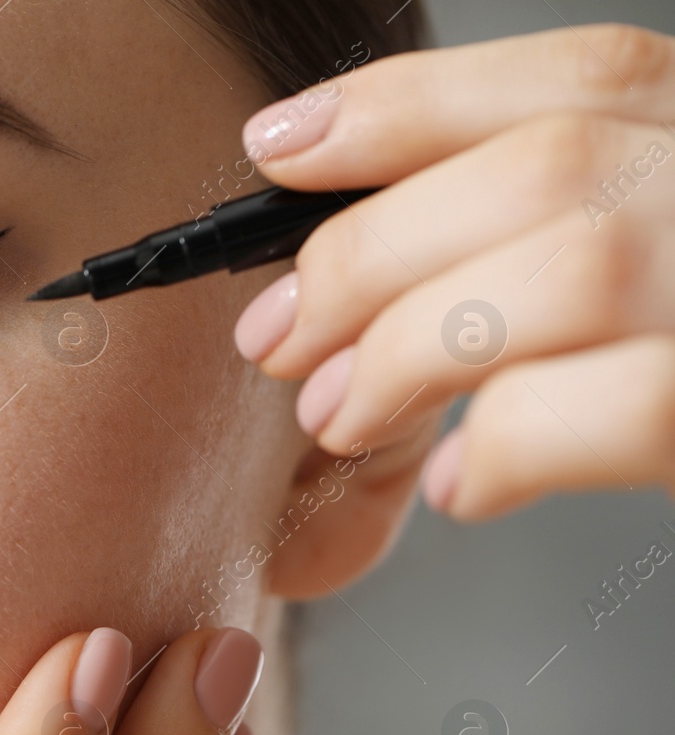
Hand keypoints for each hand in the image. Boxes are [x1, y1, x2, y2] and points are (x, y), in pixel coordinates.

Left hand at [234, 24, 674, 520]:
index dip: (406, 105)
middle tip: (276, 340)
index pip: (574, 74)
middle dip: (368, 257)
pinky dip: (507, 444)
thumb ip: (547, 238)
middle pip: (542, 172)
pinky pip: (625, 408)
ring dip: (408, 352)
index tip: (278, 148)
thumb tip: (346, 291)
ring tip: (339, 417)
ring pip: (572, 273)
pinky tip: (460, 481)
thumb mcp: (661, 252)